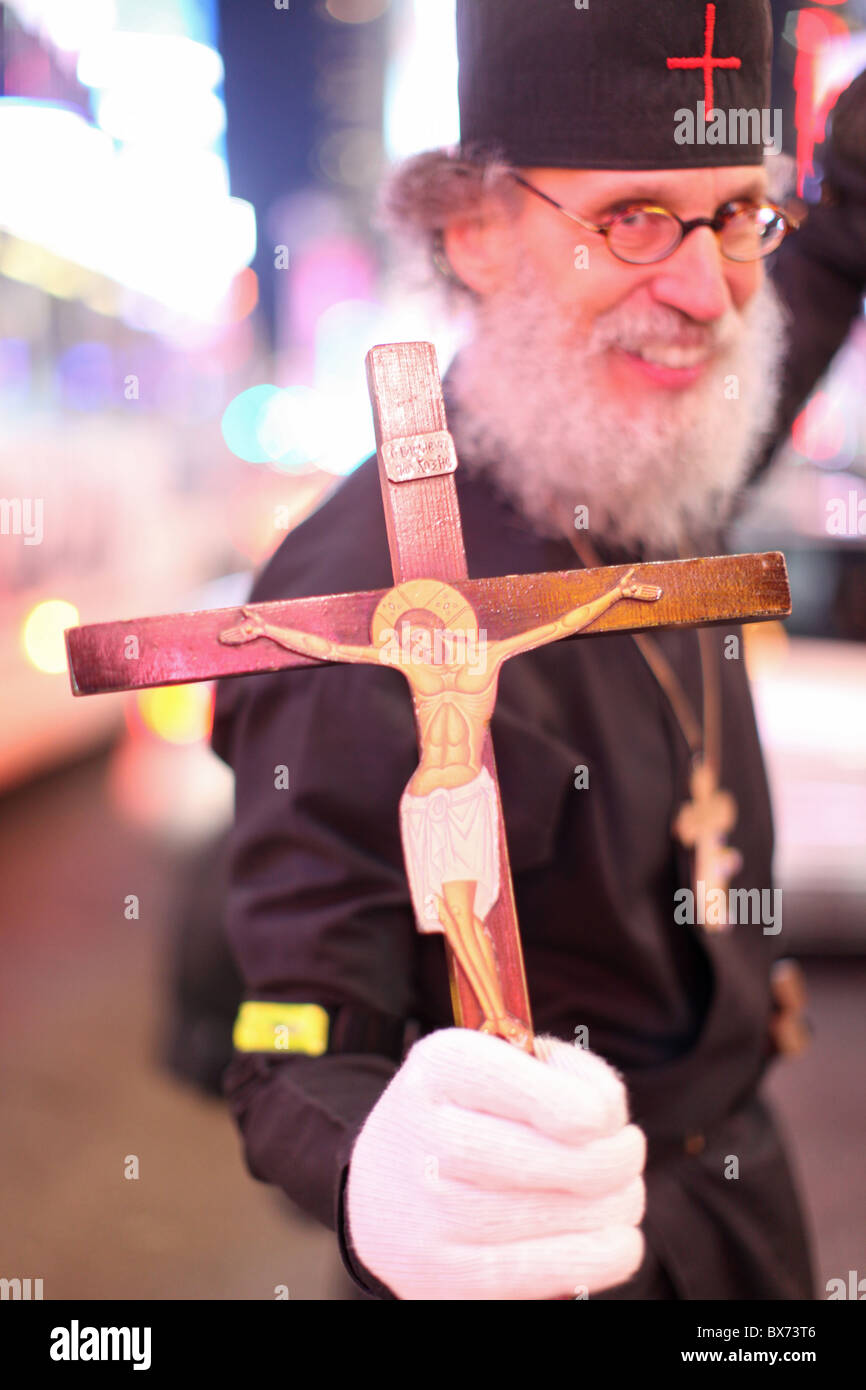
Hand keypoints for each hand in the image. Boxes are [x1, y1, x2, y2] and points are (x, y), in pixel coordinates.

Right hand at [344, 1027, 645, 1299]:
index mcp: (441, 1067)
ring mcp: (437, 1216)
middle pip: (572, 1161)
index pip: (546, 1095)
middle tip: (626, 1152)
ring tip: (618, 1192)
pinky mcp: (452, 1279)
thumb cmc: (462, 1115)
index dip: (599, 1113)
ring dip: (619, 1204)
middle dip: (621, 1159)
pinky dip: (606, 1255)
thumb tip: (608, 1115)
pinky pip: (556, 1271)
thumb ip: (560, 1069)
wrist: (380, 1193)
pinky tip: (614, 1237)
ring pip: (573, 1216)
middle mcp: (431, 1139)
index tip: (606, 1118)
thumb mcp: (494, 1061)